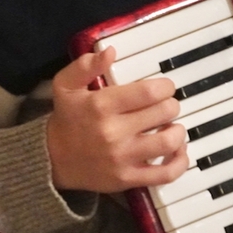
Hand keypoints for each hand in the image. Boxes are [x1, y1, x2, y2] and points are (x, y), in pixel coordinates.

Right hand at [47, 47, 188, 192]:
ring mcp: (122, 158)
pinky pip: (165, 174)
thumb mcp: (65, 86)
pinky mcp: (127, 179)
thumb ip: (85, 65)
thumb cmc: (66, 120)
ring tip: (170, 127)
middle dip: (171, 106)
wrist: (53, 161)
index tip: (163, 88)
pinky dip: (179, 162)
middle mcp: (114, 132)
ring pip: (168, 142)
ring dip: (177, 131)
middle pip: (164, 113)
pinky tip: (177, 152)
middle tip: (165, 107)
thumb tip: (110, 52)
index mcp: (102, 106)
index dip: (165, 87)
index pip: (150, 92)